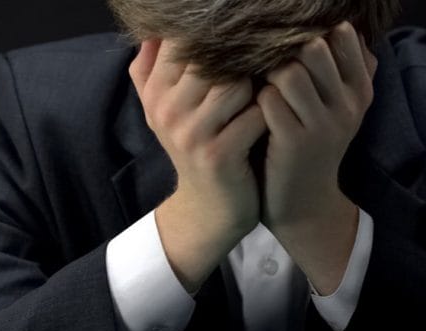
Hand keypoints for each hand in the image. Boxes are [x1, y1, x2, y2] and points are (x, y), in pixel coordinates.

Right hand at [129, 38, 267, 236]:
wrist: (211, 208)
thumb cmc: (198, 147)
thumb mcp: (166, 109)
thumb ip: (154, 68)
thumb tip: (155, 27)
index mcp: (155, 93)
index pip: (183, 41)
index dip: (216, 38)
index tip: (241, 43)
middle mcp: (167, 111)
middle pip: (212, 58)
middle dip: (243, 60)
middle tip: (265, 66)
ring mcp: (191, 135)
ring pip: (235, 83)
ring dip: (258, 87)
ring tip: (265, 96)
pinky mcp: (219, 155)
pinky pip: (256, 115)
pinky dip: (269, 115)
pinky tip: (271, 122)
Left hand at [255, 21, 377, 231]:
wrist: (304, 203)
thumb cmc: (310, 143)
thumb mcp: (336, 107)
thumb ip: (342, 66)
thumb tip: (341, 22)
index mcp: (360, 89)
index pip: (342, 34)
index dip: (309, 32)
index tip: (287, 45)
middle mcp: (348, 104)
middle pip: (315, 46)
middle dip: (284, 49)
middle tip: (265, 62)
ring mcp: (323, 125)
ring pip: (290, 70)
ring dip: (267, 73)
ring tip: (257, 85)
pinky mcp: (295, 143)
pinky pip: (269, 99)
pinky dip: (254, 99)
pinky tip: (249, 109)